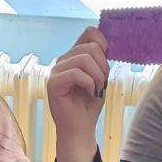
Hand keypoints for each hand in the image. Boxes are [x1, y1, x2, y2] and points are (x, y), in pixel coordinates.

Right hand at [48, 27, 107, 161]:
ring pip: (84, 59)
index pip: (89, 33)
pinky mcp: (53, 83)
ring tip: (97, 90)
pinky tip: (90, 93)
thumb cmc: (89, 105)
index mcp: (74, 56)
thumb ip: (100, 60)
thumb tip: (107, 43)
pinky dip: (89, 83)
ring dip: (97, 76)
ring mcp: (56, 71)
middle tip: (102, 84)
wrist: (80, 129)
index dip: (102, 42)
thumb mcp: (100, 77)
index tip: (107, 60)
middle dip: (103, 66)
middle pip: (90, 47)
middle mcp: (62, 61)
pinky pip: (76, 73)